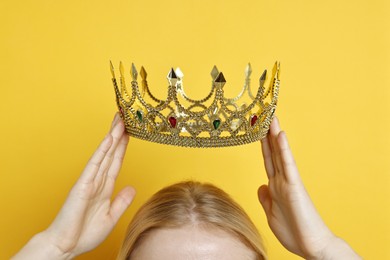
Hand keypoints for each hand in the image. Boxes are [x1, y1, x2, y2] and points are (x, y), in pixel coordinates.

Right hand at [13, 114, 134, 258]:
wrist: (66, 247)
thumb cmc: (84, 234)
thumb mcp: (111, 217)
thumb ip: (121, 202)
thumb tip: (132, 188)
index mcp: (104, 188)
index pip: (116, 162)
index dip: (123, 147)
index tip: (130, 133)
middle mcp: (97, 181)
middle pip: (111, 154)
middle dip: (118, 136)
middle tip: (125, 117)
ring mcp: (89, 181)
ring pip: (103, 154)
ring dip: (112, 137)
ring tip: (120, 121)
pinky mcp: (82, 185)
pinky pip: (94, 165)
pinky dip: (102, 151)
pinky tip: (109, 139)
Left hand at [258, 117, 359, 258]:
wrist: (311, 246)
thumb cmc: (294, 231)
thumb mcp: (271, 213)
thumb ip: (266, 198)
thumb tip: (261, 186)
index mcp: (274, 186)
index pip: (267, 160)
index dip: (262, 145)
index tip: (257, 129)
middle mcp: (281, 180)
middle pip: (272, 153)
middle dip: (267, 134)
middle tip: (263, 114)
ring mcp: (288, 182)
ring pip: (279, 154)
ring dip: (274, 135)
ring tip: (271, 117)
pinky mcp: (295, 188)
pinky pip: (288, 165)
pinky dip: (283, 150)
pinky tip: (280, 136)